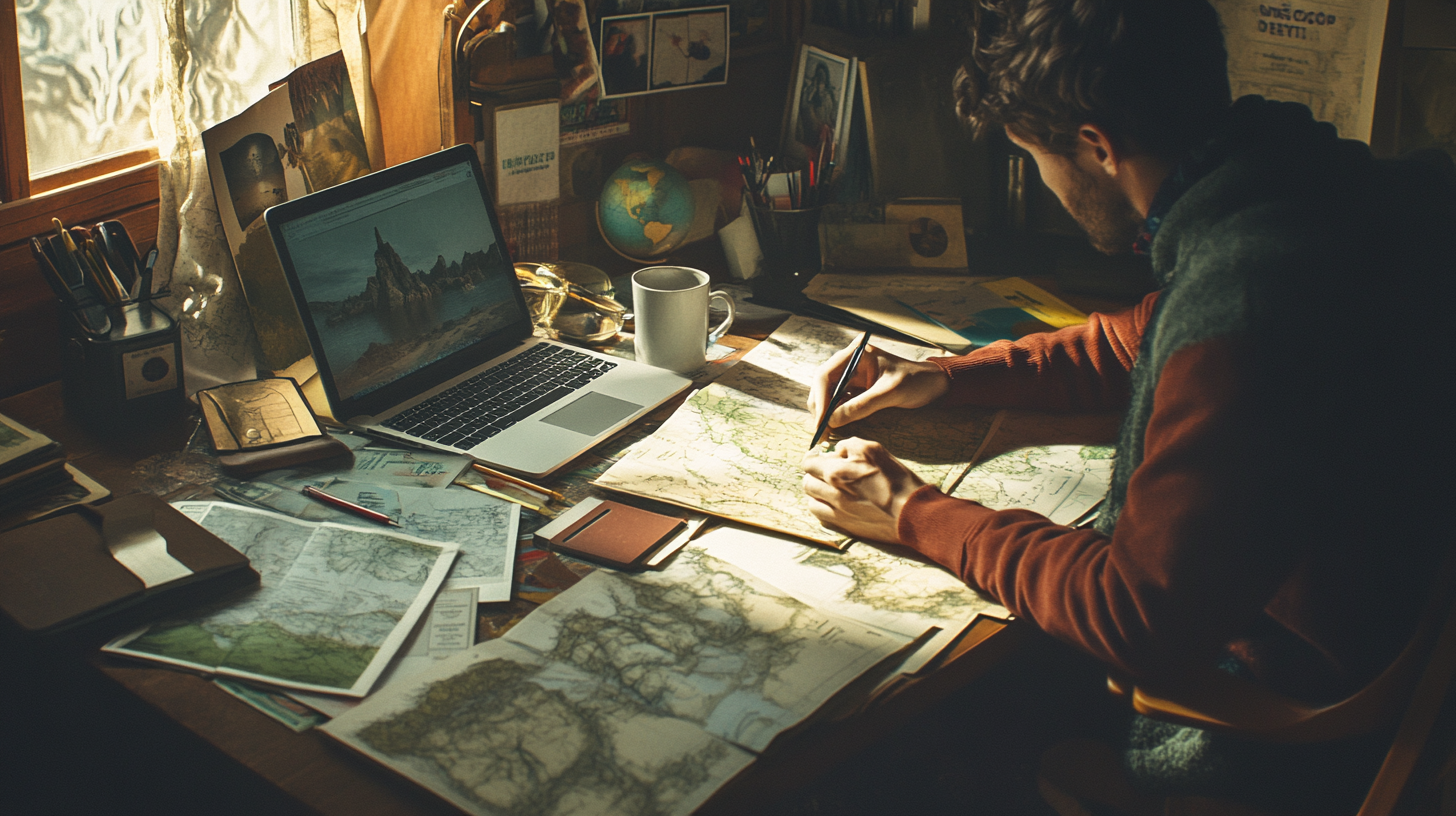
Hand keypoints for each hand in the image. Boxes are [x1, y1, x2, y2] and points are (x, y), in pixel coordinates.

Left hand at [802, 438, 926, 543]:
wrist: (912, 514)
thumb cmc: (897, 480)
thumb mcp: (874, 450)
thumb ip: (850, 446)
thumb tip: (838, 451)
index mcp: (836, 473)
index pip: (808, 463)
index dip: (813, 458)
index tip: (819, 457)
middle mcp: (832, 494)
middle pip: (807, 482)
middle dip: (815, 474)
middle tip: (828, 472)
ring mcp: (837, 512)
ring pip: (812, 501)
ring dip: (818, 493)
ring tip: (831, 489)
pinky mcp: (845, 527)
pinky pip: (822, 517)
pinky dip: (824, 509)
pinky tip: (836, 505)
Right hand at [806, 342, 949, 431]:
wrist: (933, 384)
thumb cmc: (916, 381)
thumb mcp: (890, 393)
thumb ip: (861, 406)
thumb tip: (832, 421)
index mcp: (856, 354)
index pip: (826, 375)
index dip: (821, 399)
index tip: (821, 421)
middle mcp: (849, 362)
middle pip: (822, 384)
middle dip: (820, 408)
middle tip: (820, 431)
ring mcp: (851, 375)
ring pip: (827, 394)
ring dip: (824, 413)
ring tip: (825, 432)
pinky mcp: (856, 388)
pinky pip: (838, 401)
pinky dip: (834, 414)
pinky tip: (834, 427)